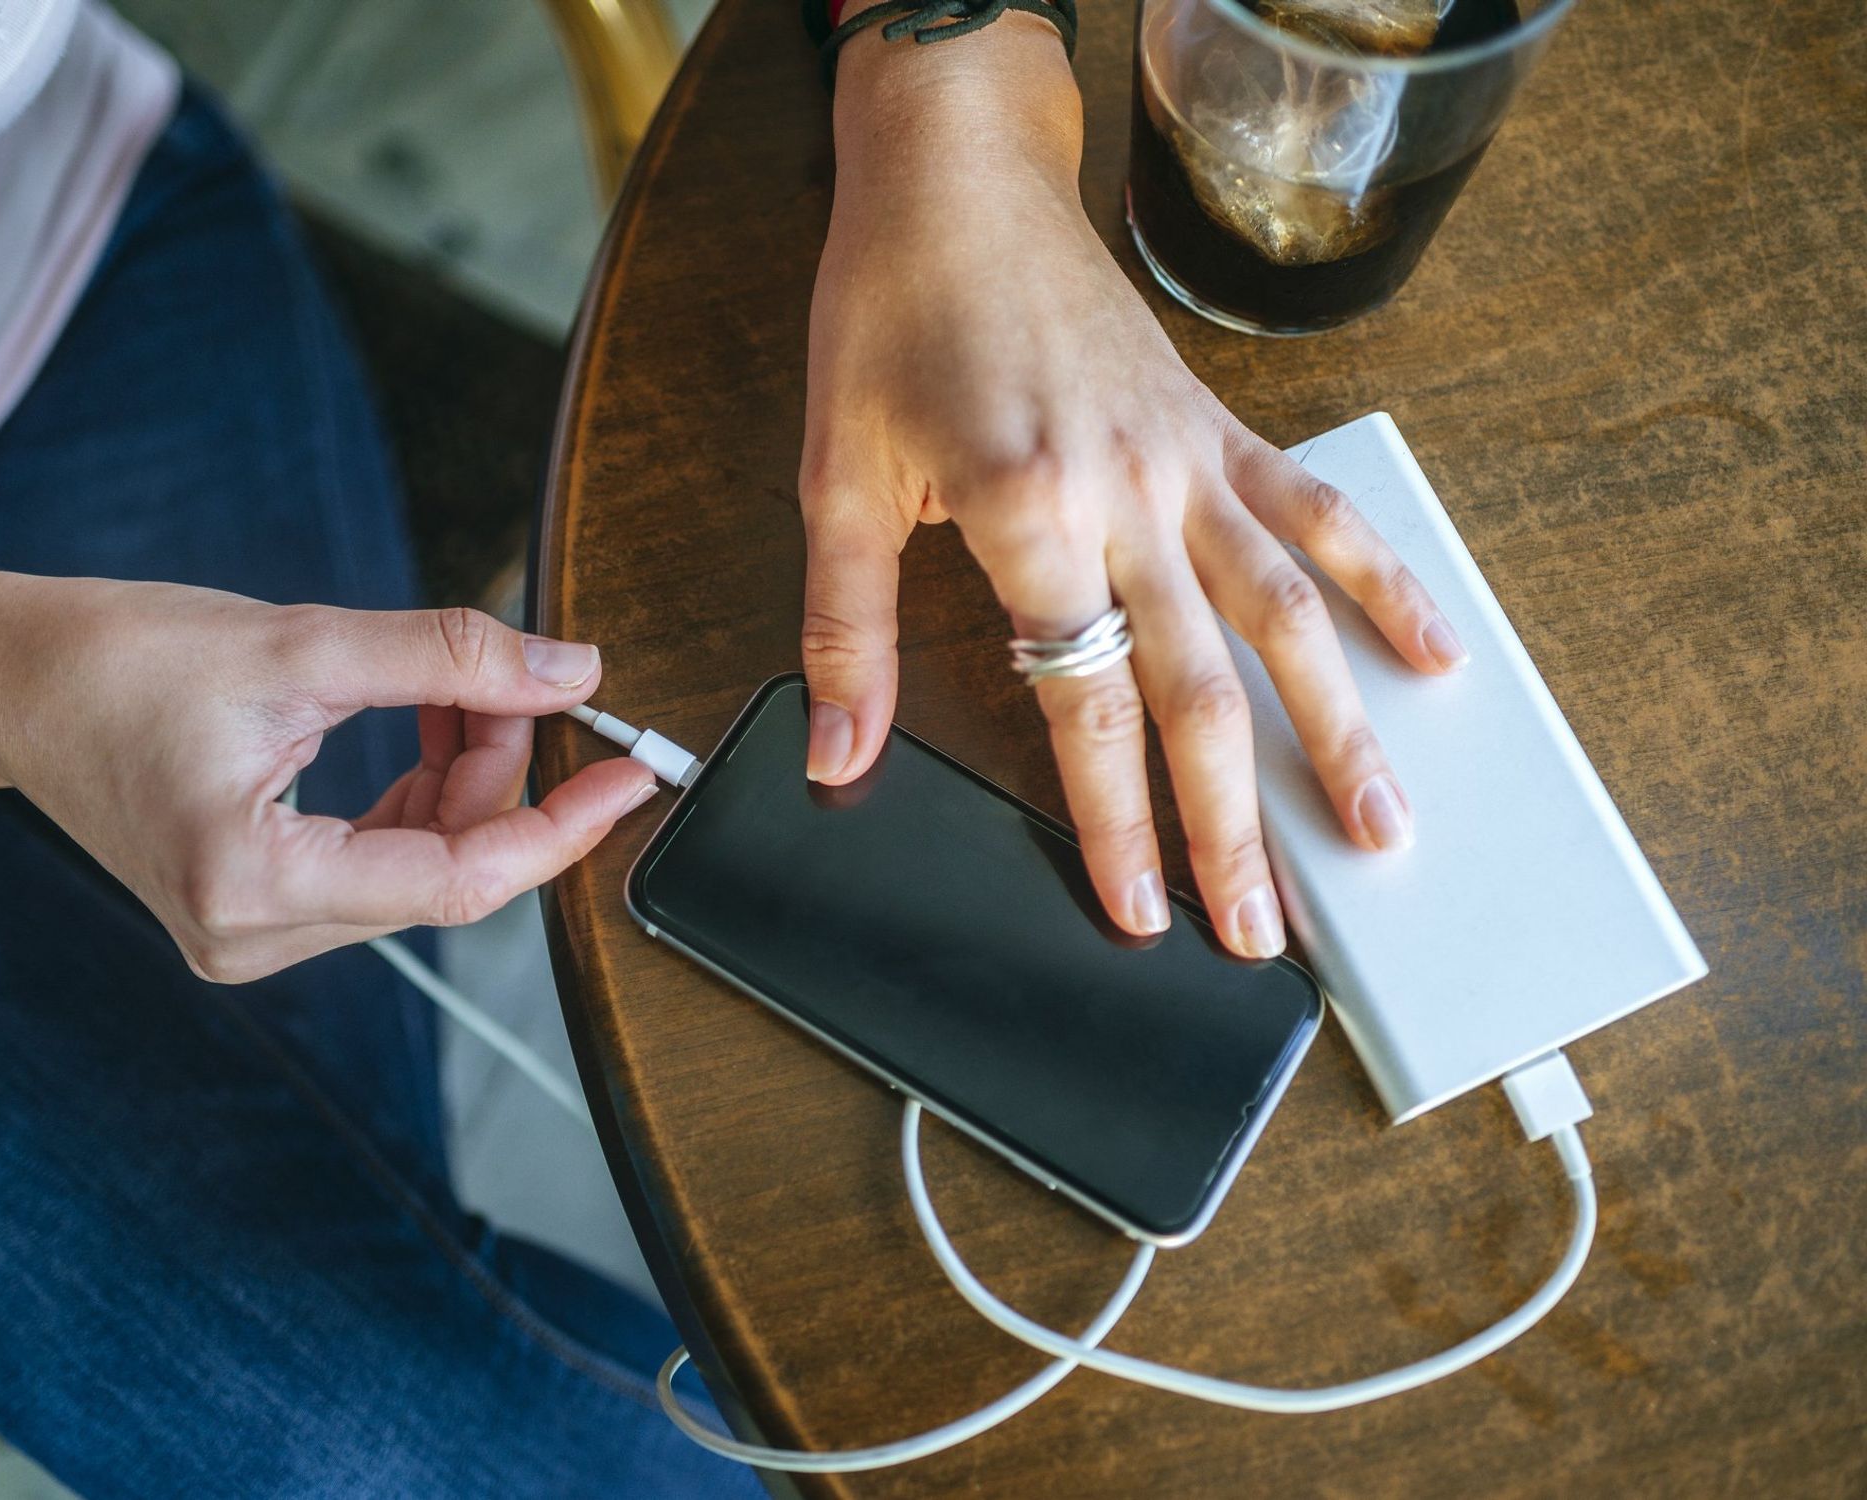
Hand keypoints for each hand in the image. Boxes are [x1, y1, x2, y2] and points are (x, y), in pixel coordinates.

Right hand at [0, 573, 656, 981]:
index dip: (562, 826)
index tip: (631, 774)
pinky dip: (421, 795)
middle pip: (447, 870)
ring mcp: (253, 934)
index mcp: (253, 886)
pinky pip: (381, 863)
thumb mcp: (301, 642)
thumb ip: (449, 658)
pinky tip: (423, 725)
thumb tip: (568, 670)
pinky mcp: (256, 909)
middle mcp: (254, 937)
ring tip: (454, 688)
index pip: (461, 881)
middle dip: (502, 772)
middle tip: (521, 680)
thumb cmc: (115, 660)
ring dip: (464, 779)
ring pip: (422, 866)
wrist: (10, 683)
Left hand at [800, 18, 1465, 953]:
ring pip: (1287, 614)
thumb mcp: (838, 477)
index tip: (1144, 911)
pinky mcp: (1220, 427)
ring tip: (1382, 828)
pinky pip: (1316, 512)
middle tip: (1264, 929)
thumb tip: (840, 754)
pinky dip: (1382, 581)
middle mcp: (1128, 493)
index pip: (1085, 703)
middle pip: (1201, 687)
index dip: (1117, 822)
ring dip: (1339, 728)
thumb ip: (847, 629)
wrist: (956, 181)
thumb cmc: (889, 313)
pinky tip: (1433, 653)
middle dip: (1238, 823)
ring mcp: (1188, 460)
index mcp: (1026, 511)